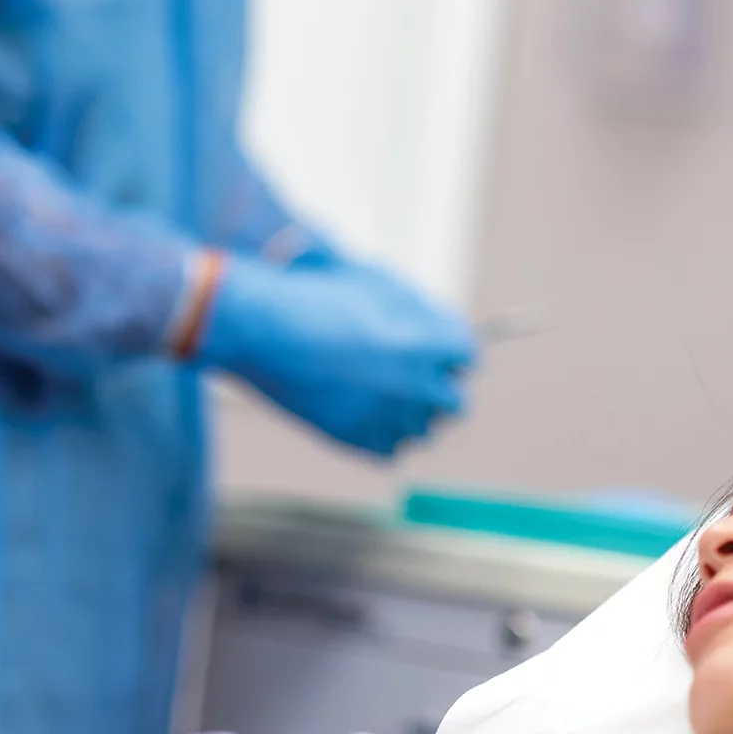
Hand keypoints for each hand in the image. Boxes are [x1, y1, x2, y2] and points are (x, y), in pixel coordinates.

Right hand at [202, 256, 475, 456]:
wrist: (263, 329)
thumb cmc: (317, 296)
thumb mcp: (376, 284)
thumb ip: (418, 311)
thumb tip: (438, 328)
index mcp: (430, 344)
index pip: (469, 357)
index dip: (451, 350)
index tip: (436, 349)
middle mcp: (418, 385)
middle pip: (455, 403)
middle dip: (437, 387)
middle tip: (410, 374)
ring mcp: (388, 417)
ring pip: (424, 431)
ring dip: (411, 415)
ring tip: (381, 394)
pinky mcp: (357, 440)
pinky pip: (391, 450)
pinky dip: (383, 436)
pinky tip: (363, 413)